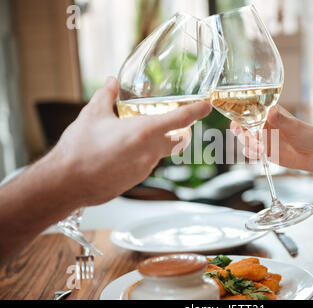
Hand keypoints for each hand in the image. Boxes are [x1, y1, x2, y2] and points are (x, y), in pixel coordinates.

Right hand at [48, 77, 211, 206]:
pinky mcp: (136, 180)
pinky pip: (145, 165)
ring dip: (154, 144)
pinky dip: (140, 156)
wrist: (67, 183)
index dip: (196, 111)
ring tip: (130, 137)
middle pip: (177, 140)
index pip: (180, 119)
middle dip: (180, 132)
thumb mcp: (92, 114)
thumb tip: (111, 82)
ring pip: (159, 153)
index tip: (206, 105)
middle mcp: (150, 152)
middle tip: (173, 123)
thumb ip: (106, 96)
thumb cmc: (79, 148)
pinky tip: (120, 154)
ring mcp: (145, 169)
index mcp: (144, 131)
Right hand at [230, 105, 312, 210]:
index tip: (242, 120)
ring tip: (259, 148)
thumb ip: (281, 120)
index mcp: (270, 112)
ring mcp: (261, 137)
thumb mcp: (295, 127)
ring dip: (247, 142)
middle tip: (246, 134)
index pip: (250, 108)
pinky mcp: (262, 150)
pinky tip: (259, 154)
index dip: (241, 112)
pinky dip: (250, 152)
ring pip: (244, 137)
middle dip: (240, 129)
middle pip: (242, 123)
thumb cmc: (307, 137)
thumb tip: (271, 112)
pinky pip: (249, 150)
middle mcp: (263, 123)